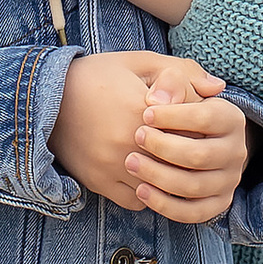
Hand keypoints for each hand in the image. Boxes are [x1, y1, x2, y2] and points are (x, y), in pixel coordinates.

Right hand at [51, 51, 229, 216]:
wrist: (44, 98)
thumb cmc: (96, 76)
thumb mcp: (138, 63)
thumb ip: (180, 72)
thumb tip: (218, 87)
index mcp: (143, 110)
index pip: (191, 131)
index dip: (198, 129)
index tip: (196, 125)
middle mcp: (129, 143)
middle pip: (178, 162)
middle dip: (187, 156)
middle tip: (188, 147)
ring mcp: (113, 167)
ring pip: (159, 186)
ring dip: (167, 178)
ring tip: (169, 163)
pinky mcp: (99, 183)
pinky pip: (136, 201)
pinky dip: (146, 192)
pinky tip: (147, 175)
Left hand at [124, 84, 249, 227]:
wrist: (185, 134)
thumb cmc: (173, 103)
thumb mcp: (172, 80)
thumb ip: (170, 79)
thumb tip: (158, 99)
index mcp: (232, 118)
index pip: (206, 118)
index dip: (174, 117)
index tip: (145, 113)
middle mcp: (237, 151)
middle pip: (200, 156)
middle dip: (163, 148)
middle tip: (136, 137)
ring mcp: (228, 180)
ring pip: (194, 186)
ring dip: (159, 177)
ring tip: (131, 163)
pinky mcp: (216, 204)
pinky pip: (193, 213)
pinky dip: (165, 205)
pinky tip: (140, 191)